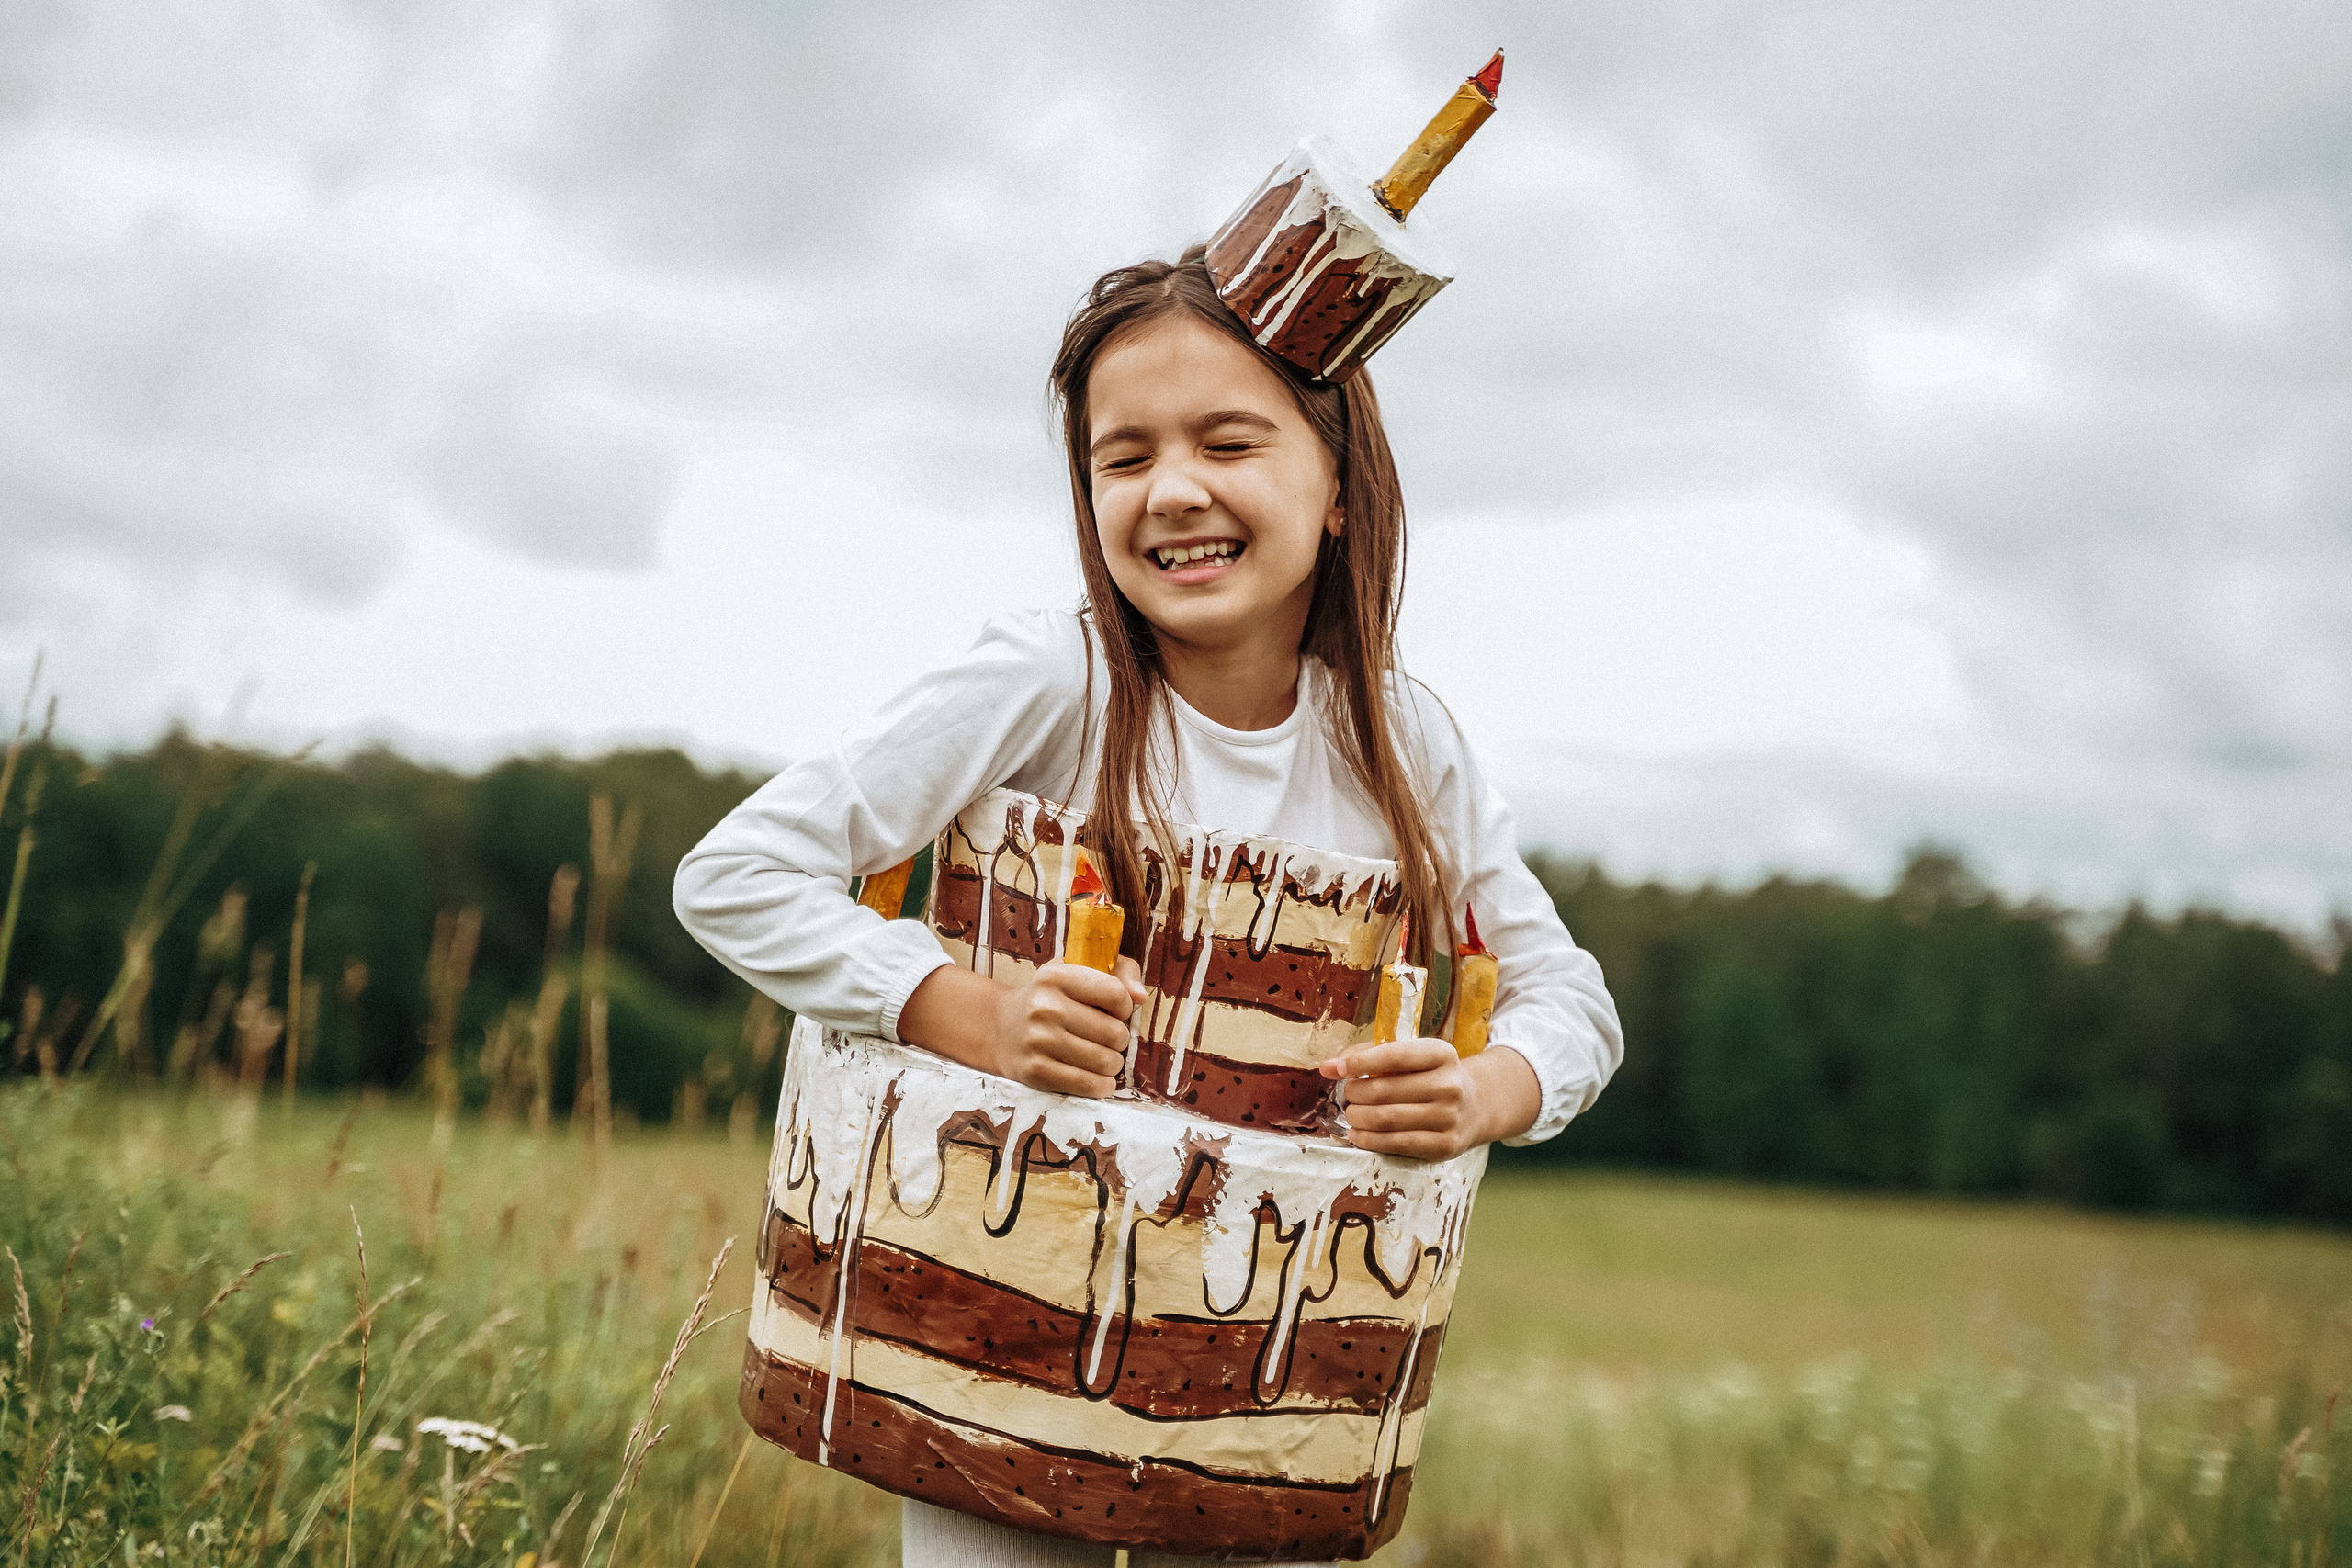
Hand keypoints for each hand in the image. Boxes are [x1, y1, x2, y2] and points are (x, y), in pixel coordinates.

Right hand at [901, 957, 1144, 1097]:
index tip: (1116, 1011)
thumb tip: (1141, 997)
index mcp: (1057, 976)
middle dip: (1119, 1039)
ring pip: (1106, 1062)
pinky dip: (1102, 1085)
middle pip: (1115, 1033)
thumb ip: (1119, 971)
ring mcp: (1038, 1041)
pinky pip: (1088, 1086)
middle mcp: (1044, 1007)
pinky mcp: (1035, 1072)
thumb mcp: (1078, 971)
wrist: (1002, 1028)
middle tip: (1108, 1038)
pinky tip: (1098, 1078)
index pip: (1116, 994)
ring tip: (1103, 1056)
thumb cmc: (1052, 998)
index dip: (1125, 1007)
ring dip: (1113, 1063)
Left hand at [1318, 1038, 1538, 1159]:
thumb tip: (1329, 1067)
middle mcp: (1450, 1085)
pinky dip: (1368, 1140)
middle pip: (1384, 1091)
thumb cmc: (1430, 1078)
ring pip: (1386, 1119)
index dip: (1360, 1062)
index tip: (1336, 1068)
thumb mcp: (1413, 1057)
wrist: (1474, 1109)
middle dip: (1355, 1093)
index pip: (1394, 1056)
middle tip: (1349, 1094)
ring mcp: (1449, 1118)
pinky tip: (1358, 1134)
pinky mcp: (1444, 1146)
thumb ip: (1371, 1055)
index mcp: (1442, 1054)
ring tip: (1353, 1113)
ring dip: (1357, 1117)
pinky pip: (1396, 1144)